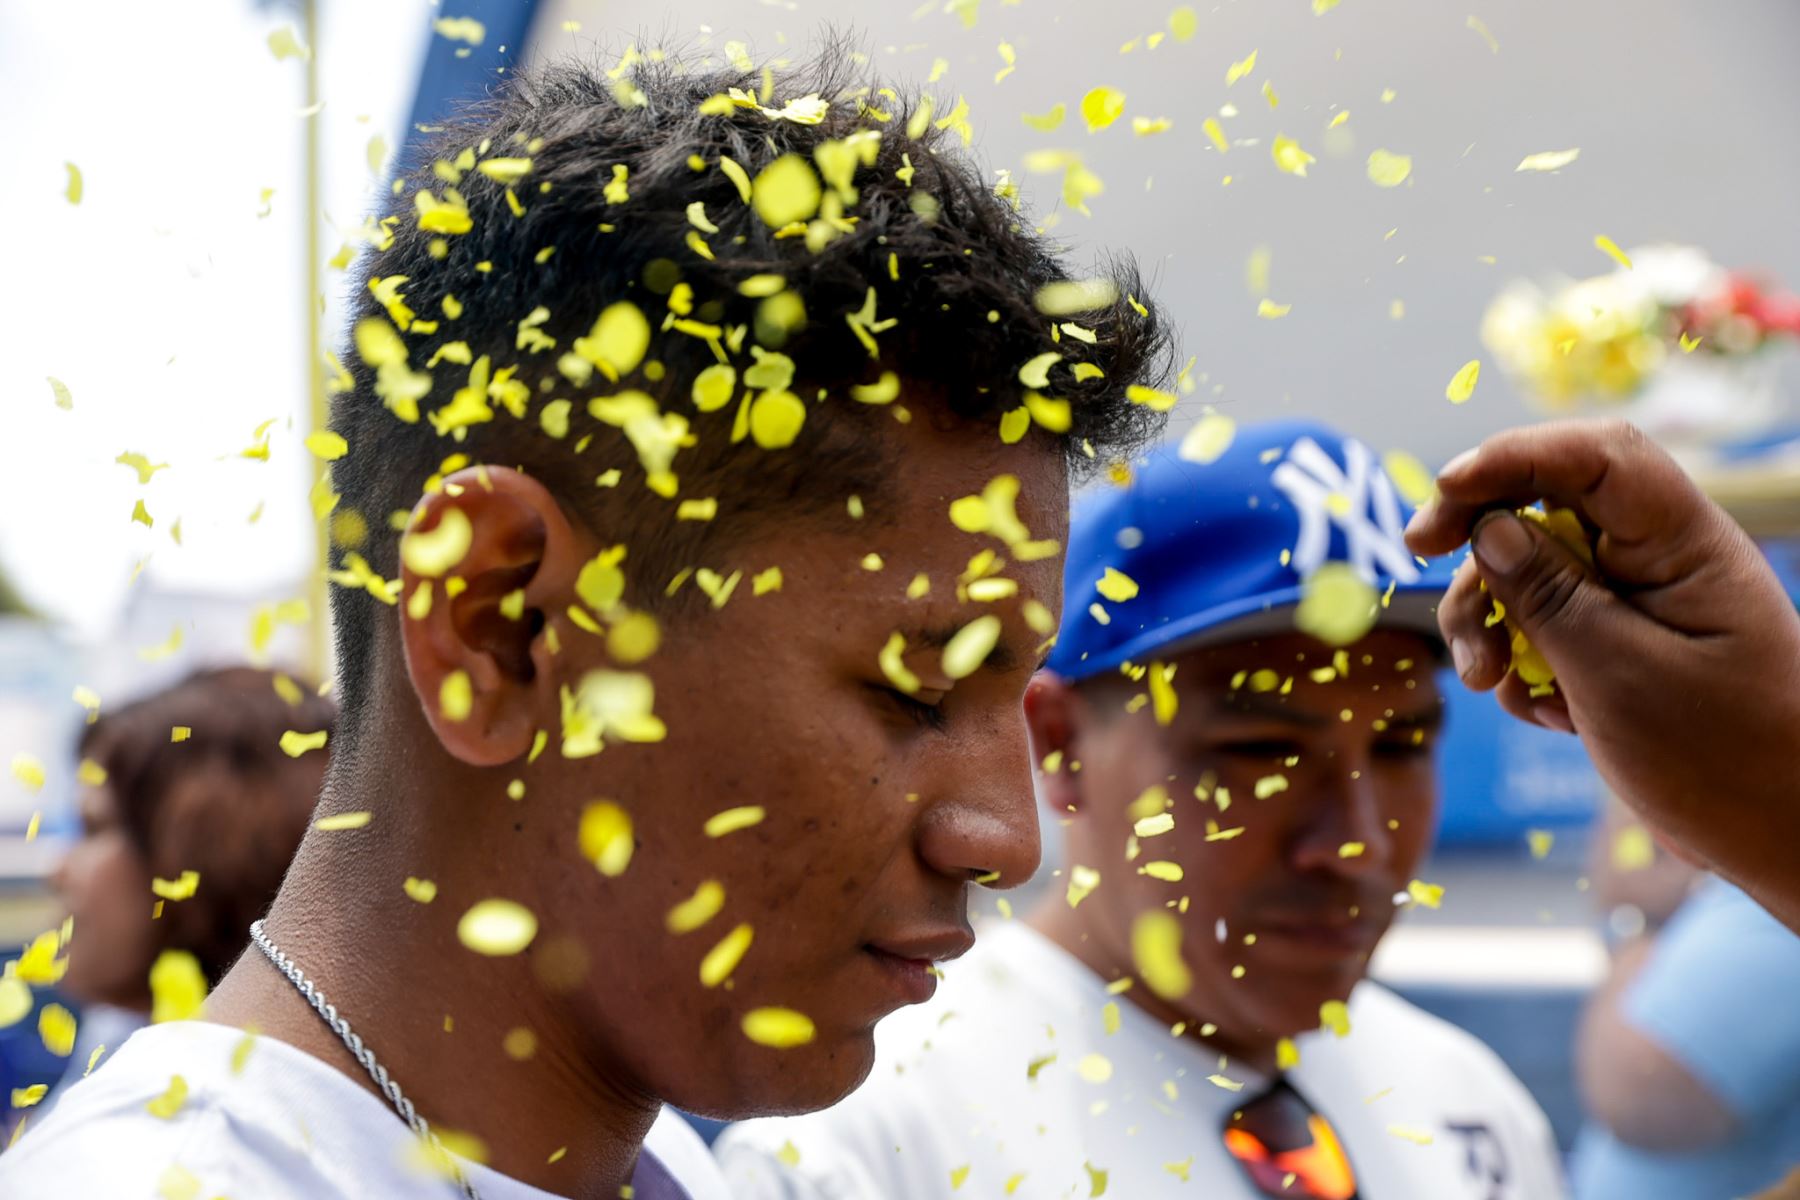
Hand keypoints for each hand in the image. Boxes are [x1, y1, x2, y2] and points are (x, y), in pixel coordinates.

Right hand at [1405, 419, 1799, 931]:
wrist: (1783, 839)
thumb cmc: (1724, 759)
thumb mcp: (1618, 675)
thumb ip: (1547, 595)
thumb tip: (1487, 527)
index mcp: (1684, 544)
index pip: (1595, 457)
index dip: (1513, 455)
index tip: (1444, 491)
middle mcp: (1660, 559)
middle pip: (1546, 506)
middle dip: (1478, 535)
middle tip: (1418, 553)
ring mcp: (1638, 603)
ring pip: (1531, 571)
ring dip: (1489, 618)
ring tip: (1485, 683)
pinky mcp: (1619, 647)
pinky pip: (1544, 628)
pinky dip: (1521, 664)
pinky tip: (1543, 713)